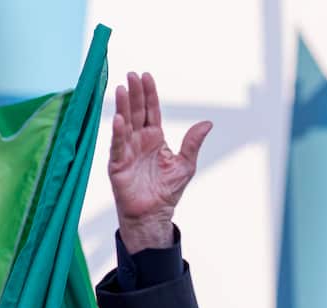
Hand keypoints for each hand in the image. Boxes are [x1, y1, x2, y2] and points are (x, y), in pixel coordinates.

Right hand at [108, 71, 211, 252]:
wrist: (154, 214)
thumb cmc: (167, 190)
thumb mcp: (185, 164)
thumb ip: (193, 143)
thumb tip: (208, 123)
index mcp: (155, 138)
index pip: (151, 111)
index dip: (149, 94)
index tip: (146, 76)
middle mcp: (139, 140)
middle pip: (136, 112)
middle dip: (135, 93)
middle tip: (131, 75)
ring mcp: (127, 150)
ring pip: (125, 124)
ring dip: (123, 107)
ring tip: (122, 88)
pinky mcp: (118, 164)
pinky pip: (118, 145)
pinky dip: (118, 133)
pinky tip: (119, 119)